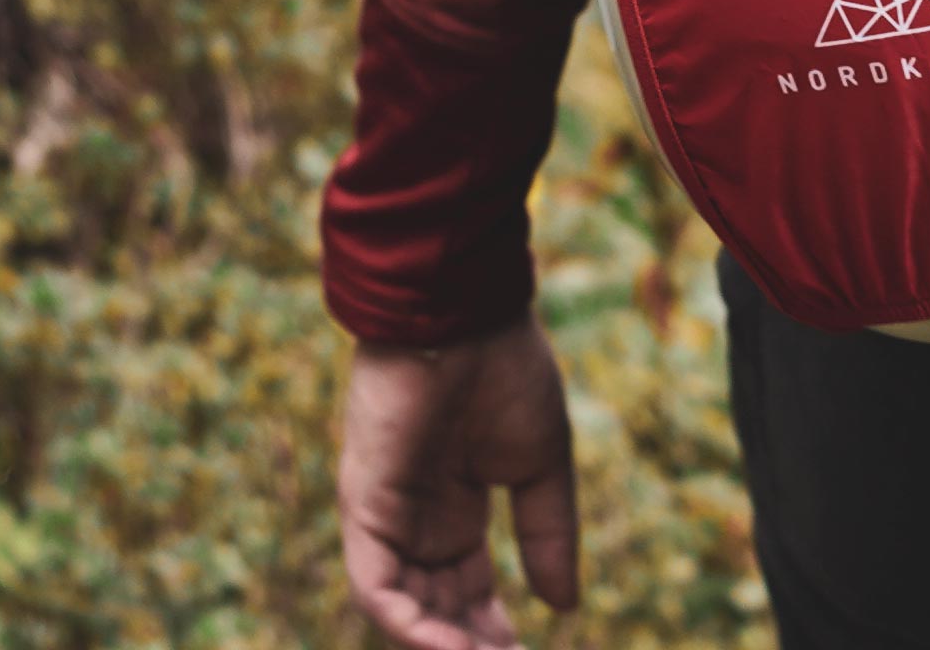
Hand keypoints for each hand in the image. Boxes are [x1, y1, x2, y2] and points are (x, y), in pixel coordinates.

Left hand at [338, 319, 579, 649]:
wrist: (466, 313)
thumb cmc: (505, 369)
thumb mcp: (541, 462)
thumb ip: (548, 533)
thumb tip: (564, 607)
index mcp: (453, 506)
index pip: (464, 590)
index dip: (491, 630)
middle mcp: (414, 520)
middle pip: (435, 609)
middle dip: (470, 645)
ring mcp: (386, 517)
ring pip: (405, 609)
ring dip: (443, 644)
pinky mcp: (365, 508)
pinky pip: (378, 587)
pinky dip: (410, 625)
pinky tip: (454, 647)